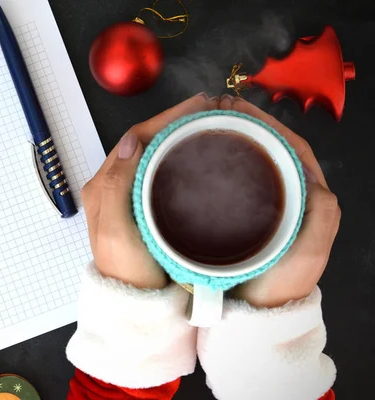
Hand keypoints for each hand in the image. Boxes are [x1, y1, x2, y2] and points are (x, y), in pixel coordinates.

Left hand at [83, 94, 218, 288]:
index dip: (165, 118)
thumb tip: (129, 141)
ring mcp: (128, 197)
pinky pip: (159, 173)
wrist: (134, 305)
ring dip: (177, 136)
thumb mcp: (115, 231)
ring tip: (206, 125)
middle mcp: (113, 187)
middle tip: (209, 110)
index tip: (197, 105)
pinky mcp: (143, 208)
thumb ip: (116, 185)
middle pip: (144, 142)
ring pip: (153, 155)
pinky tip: (197, 157)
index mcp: (103, 187)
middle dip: (174, 121)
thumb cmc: (125, 272)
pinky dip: (178, 158)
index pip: (134, 139)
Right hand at [221, 96, 340, 307]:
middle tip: (218, 110)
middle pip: (270, 149)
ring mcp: (263, 205)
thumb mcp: (309, 254)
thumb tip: (315, 181)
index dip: (269, 125)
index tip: (240, 109)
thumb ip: (322, 217)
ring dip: (233, 140)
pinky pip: (234, 181)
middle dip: (248, 124)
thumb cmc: (281, 285)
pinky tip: (202, 159)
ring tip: (208, 125)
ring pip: (251, 162)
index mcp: (308, 199)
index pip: (292, 149)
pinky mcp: (241, 215)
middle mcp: (287, 197)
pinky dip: (222, 164)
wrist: (255, 314)